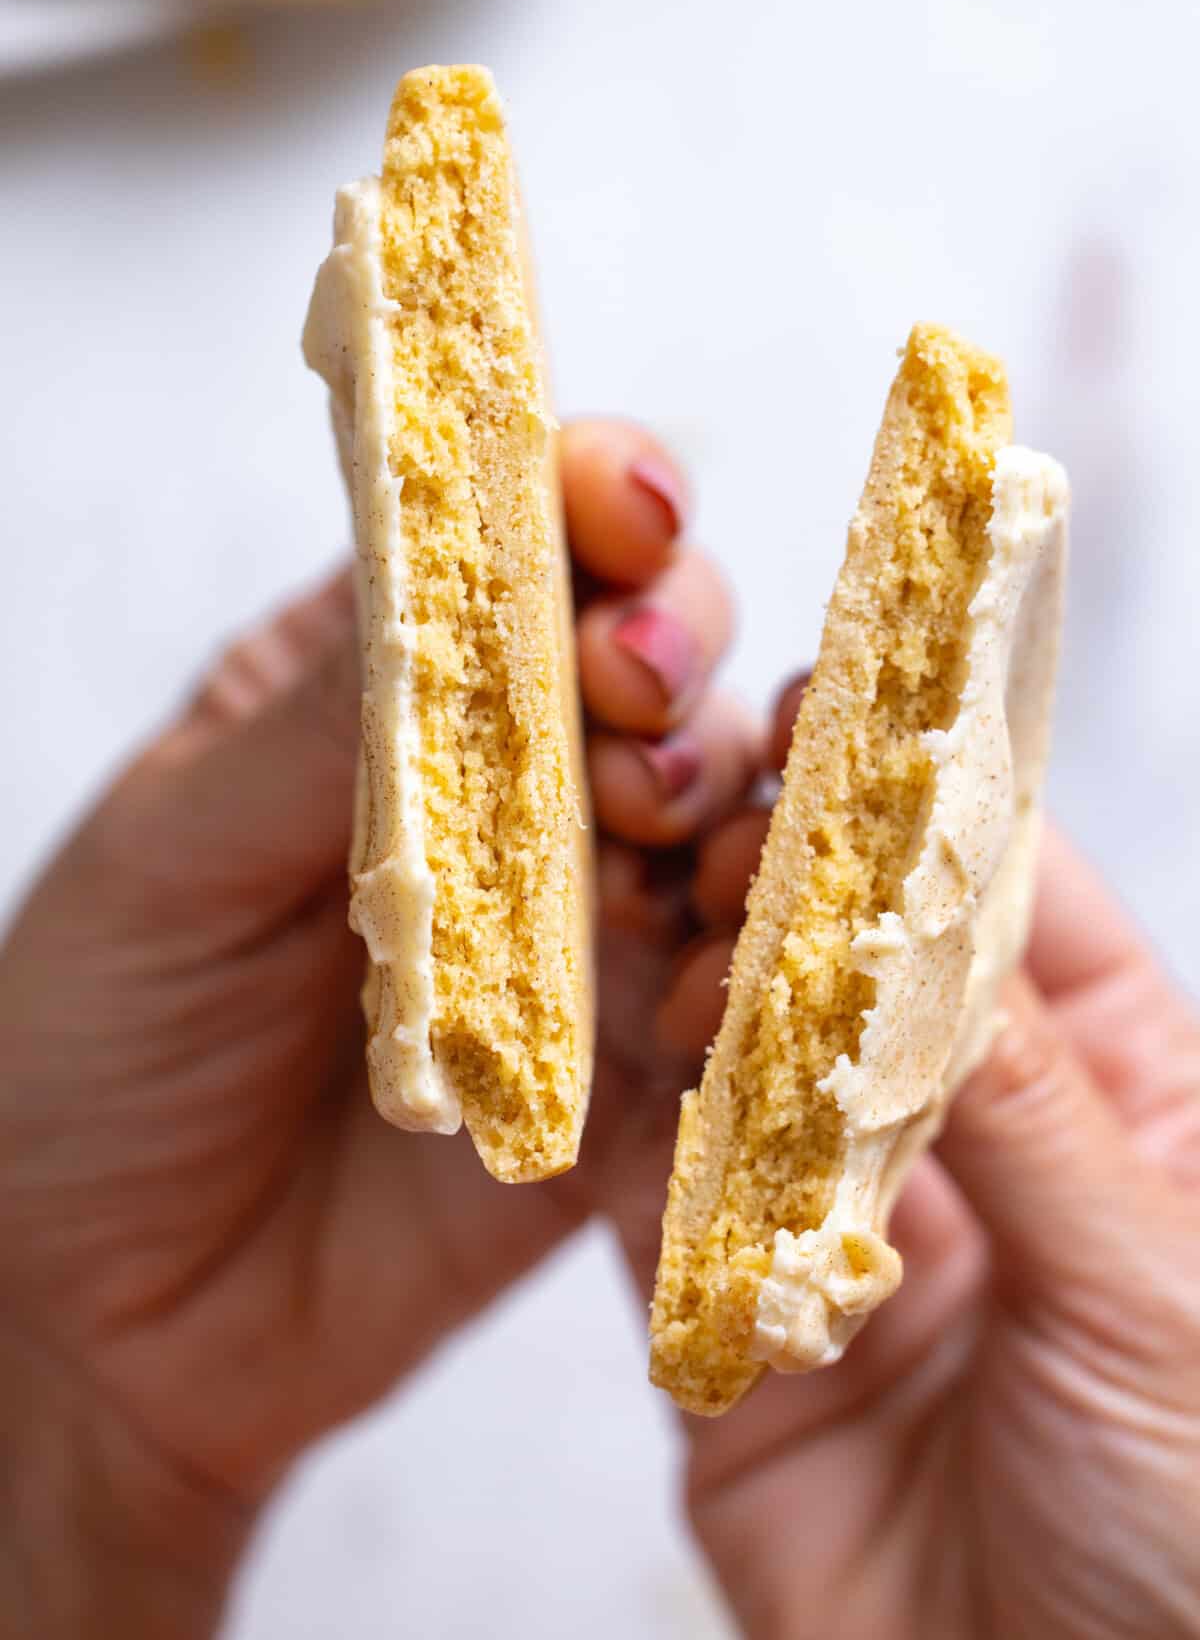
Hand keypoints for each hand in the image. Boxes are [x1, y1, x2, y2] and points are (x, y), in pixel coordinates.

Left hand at [0, 420, 754, 1635]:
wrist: (98, 1316)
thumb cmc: (91, 1053)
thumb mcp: (174, 855)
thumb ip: (339, 730)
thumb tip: (479, 587)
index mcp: (374, 690)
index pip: (514, 551)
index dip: (592, 501)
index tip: (622, 515)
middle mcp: (500, 788)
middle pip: (658, 656)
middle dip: (673, 647)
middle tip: (630, 696)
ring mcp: (575, 923)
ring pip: (726, 812)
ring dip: (732, 799)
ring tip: (673, 842)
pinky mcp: (624, 1066)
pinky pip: (731, 997)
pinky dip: (744, 973)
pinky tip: (689, 988)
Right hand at [613, 674, 1199, 1639]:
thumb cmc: (1192, 1548)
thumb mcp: (1157, 1305)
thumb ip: (1029, 1113)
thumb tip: (924, 931)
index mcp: (1122, 1101)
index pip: (1018, 909)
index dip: (934, 807)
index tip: (846, 712)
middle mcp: (974, 1138)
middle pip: (863, 961)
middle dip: (791, 889)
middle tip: (727, 846)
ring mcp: (839, 1218)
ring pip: (746, 1054)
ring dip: (698, 990)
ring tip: (671, 959)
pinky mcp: (728, 1312)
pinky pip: (656, 1194)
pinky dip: (618, 1119)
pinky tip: (594, 1047)